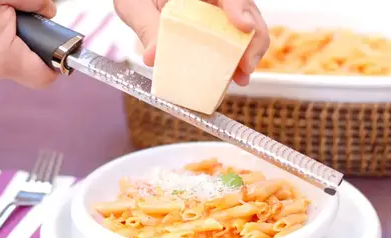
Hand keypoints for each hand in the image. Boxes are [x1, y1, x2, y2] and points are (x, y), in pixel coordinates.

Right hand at [0, 0, 57, 87]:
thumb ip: (33, 1)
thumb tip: (50, 12)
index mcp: (4, 58)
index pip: (45, 77)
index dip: (54, 65)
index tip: (54, 50)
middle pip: (30, 71)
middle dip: (32, 51)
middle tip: (24, 30)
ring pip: (13, 68)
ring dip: (13, 50)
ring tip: (0, 29)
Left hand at [114, 0, 268, 85]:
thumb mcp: (137, 7)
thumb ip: (148, 28)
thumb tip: (153, 57)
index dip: (240, 7)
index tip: (243, 26)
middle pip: (247, 10)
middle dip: (253, 38)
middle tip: (246, 66)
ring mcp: (219, 11)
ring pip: (248, 27)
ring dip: (248, 53)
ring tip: (241, 77)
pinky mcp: (218, 28)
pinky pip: (234, 41)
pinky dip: (237, 60)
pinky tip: (234, 77)